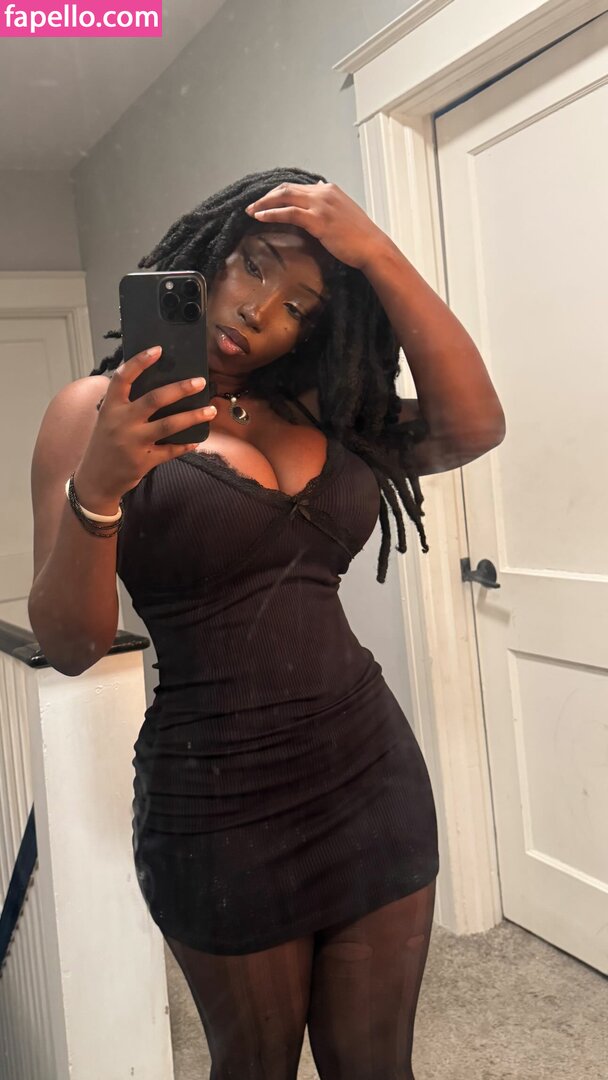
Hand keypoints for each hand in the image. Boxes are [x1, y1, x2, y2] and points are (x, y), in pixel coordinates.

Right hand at [75, 347, 216, 505]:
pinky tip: (197, 440)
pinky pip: (171, 451)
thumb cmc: (105, 444)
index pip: (123, 378)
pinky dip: (185, 445)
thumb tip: (160, 387)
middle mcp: (121, 422)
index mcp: (110, 407)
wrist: (94, 479)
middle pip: (154, 399)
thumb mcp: (108, 419)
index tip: (158, 350)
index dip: (140, 362)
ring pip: (169, 425)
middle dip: (180, 389)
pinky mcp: (143, 462)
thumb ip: (126, 404)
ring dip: (193, 417)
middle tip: (200, 382)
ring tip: (211, 410)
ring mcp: (133, 443)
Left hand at [245, 181, 388, 270]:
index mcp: (329, 190)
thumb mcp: (344, 213)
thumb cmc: (360, 236)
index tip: (265, 201)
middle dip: (266, 196)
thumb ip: (329, 203)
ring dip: (264, 203)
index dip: (277, 193)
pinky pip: (289, 213)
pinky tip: (260, 217)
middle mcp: (323, 192)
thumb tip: (319, 190)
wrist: (372, 247)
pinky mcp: (318, 220)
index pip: (296, 186)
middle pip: (286, 188)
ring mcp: (321, 205)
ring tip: (251, 211)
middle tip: (252, 205)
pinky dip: (272, 213)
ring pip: (284, 197)